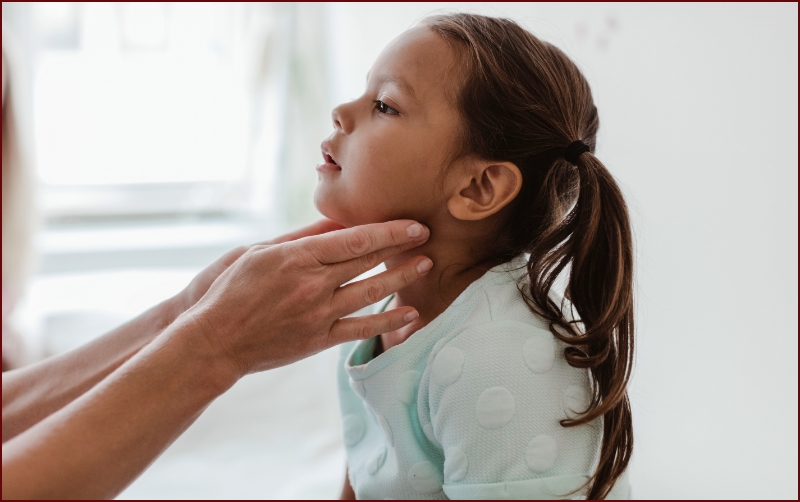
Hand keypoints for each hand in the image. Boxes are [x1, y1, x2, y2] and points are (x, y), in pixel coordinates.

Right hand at [179, 219, 431, 376]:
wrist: (215, 341)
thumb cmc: (231, 290)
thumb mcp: (260, 252)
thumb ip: (301, 237)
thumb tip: (335, 221)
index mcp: (297, 257)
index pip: (354, 239)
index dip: (388, 231)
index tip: (412, 223)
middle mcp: (313, 284)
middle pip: (368, 261)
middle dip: (401, 246)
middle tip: (426, 235)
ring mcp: (318, 314)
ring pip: (371, 292)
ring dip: (402, 278)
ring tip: (425, 264)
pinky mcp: (319, 339)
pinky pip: (362, 329)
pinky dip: (388, 322)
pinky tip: (410, 314)